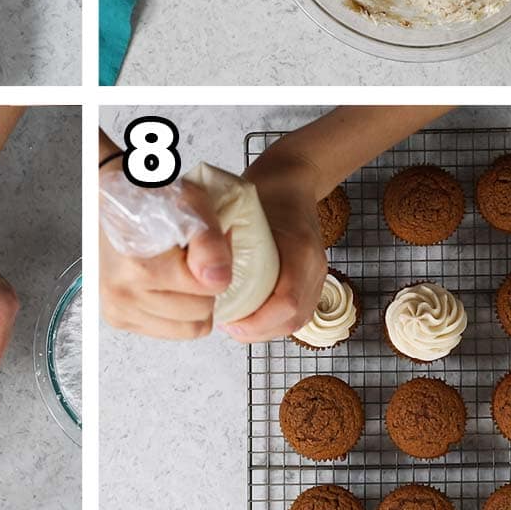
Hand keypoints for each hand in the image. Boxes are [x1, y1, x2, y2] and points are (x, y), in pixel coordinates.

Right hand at [100, 169, 232, 339]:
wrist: (111, 199)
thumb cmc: (148, 198)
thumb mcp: (191, 204)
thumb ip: (210, 244)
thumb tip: (217, 279)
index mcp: (140, 267)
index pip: (209, 289)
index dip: (218, 263)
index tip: (205, 244)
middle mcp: (124, 294)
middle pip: (201, 313)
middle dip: (204, 286)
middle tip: (192, 258)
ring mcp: (119, 309)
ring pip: (189, 329)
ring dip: (191, 302)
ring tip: (177, 271)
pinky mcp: (119, 319)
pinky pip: (169, 332)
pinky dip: (175, 313)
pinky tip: (165, 285)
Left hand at [222, 160, 327, 342]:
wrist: (291, 179)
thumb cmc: (265, 190)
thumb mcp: (238, 205)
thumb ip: (219, 230)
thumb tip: (193, 260)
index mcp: (299, 246)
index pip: (287, 300)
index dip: (257, 320)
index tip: (229, 320)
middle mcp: (314, 263)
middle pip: (293, 318)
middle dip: (258, 330)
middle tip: (227, 326)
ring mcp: (317, 273)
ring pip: (297, 320)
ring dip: (265, 329)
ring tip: (235, 324)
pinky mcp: (312, 279)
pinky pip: (299, 313)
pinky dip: (274, 322)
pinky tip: (250, 316)